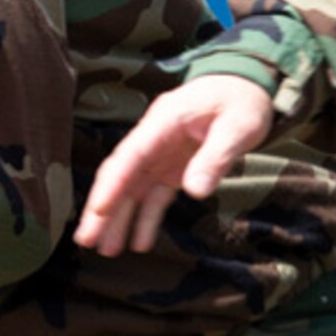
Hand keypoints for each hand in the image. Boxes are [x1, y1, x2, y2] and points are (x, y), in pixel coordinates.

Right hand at [73, 74, 274, 256]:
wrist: (248, 85)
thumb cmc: (242, 100)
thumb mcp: (238, 126)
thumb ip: (216, 156)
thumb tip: (195, 190)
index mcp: (165, 121)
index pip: (131, 155)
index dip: (113, 184)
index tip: (98, 210)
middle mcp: (156, 138)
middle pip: (122, 174)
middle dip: (103, 207)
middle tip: (87, 239)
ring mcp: (162, 154)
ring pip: (133, 189)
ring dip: (120, 218)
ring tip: (107, 250)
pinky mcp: (173, 167)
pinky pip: (155, 195)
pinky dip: (146, 218)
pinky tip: (139, 242)